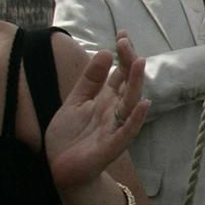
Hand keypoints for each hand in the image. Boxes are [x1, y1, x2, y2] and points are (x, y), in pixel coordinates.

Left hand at [47, 32, 148, 191]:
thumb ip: (90, 80)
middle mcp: (114, 110)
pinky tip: (143, 103)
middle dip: (128, 63)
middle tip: (125, 42)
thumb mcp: (75, 101)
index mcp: (105, 99)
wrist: (62, 169)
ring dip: (136, 83)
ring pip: (130, 102)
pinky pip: (128, 130)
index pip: (119, 73)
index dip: (121, 54)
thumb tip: (103, 52)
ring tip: (139, 63)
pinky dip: (136, 117)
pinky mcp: (112, 145)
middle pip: (127, 83)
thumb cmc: (69, 137)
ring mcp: (115, 127)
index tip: (122, 34)